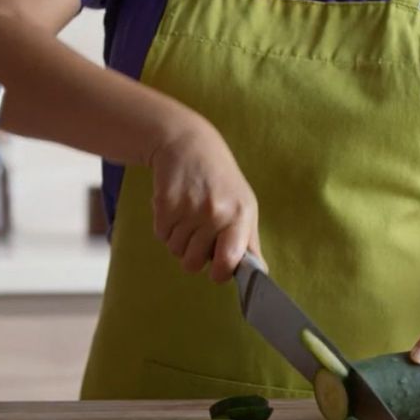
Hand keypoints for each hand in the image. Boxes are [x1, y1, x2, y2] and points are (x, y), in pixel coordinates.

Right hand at [149, 121, 262, 281]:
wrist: (189, 145)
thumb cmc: (221, 181)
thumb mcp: (244, 206)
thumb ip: (249, 242)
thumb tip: (258, 275)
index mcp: (240, 215)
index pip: (229, 262)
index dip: (219, 273)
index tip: (216, 270)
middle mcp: (215, 212)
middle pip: (193, 263)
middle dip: (193, 254)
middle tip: (199, 232)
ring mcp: (188, 208)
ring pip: (175, 250)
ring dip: (179, 239)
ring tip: (188, 215)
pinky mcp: (164, 204)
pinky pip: (161, 235)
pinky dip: (165, 227)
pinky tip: (175, 207)